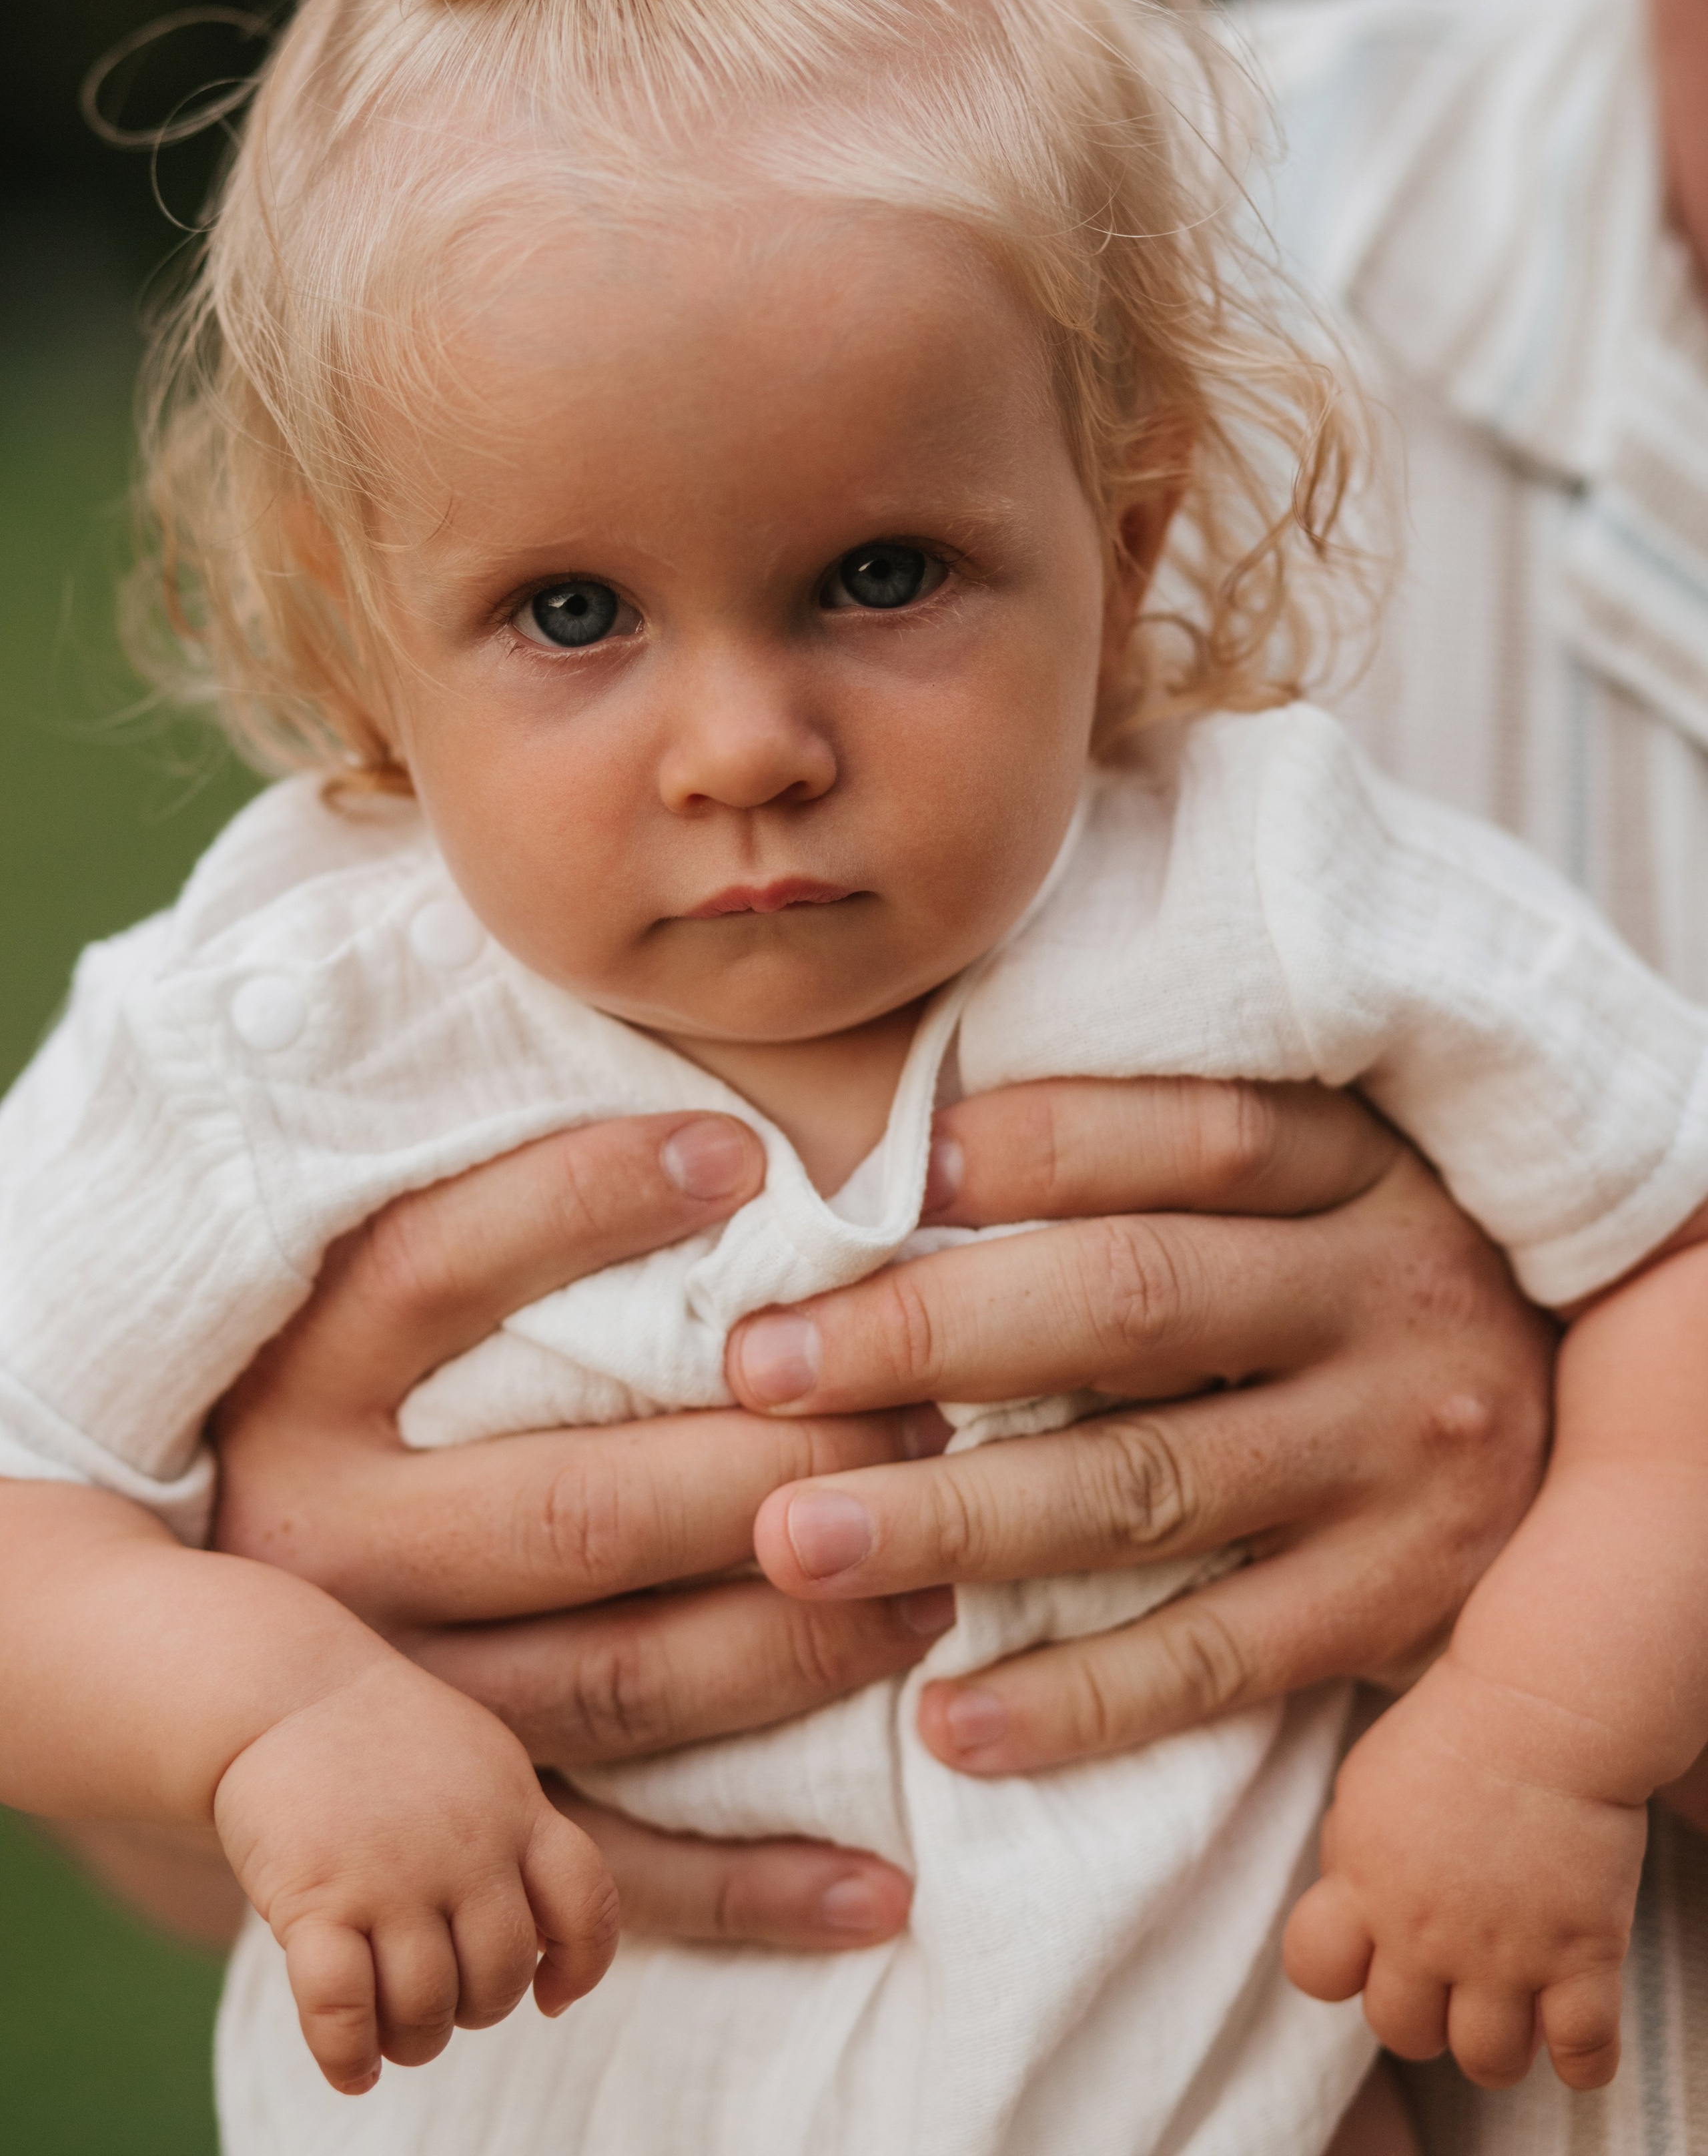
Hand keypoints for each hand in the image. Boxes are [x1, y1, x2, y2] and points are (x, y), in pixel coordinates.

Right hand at [212, 1109, 934, 1951]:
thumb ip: (479, 1223)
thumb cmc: (343, 1412)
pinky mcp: (436, 1824)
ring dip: (798, 1640)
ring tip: (939, 1581)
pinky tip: (886, 1882)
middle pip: (579, 1503)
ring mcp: (385, 1703)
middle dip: (778, 1466)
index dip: (586, 1198)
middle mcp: (329, 1549)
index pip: (439, 1267)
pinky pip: (603, 1869)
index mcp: (299, 1389)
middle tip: (929, 1417)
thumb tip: (695, 1122)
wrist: (196, 1659)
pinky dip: (751, 1891)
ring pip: (619, 1679)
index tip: (747, 1157)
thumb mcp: (344, 1295)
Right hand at [214, 1655, 617, 2093]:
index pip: (589, 1906)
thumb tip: (552, 1945)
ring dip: (414, 2040)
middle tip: (441, 2001)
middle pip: (501, 1977)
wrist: (285, 1693)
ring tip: (394, 2032)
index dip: (582, 1966)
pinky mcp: (317, 1898)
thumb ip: (520, 1839)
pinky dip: (348, 2057)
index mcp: (515, 1808)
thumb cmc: (385, 1739)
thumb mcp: (482, 1766)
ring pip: (428, 2009)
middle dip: (475, 2010)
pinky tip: (353, 2069)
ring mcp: (392, 1875)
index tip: (551, 1994)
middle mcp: (465, 1847)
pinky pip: (343, 2009)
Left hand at [726, 1078, 1555, 1769]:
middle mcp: (1388, 1296)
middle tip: (760, 1372)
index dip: (1023, 1147)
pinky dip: (1078, 1697)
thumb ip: (1155, 1163)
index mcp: (1360, 1165)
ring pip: (1149, 1484)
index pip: (1183, 1133)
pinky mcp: (1395, 1603)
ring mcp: (1398, 1457)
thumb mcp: (1312, 1190)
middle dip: (929, 1336)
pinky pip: (1216, 1659)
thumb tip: (906, 1161)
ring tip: (793, 1543)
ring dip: (959, 1519)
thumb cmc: (1364, 1285)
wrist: (1611, 1444)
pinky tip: (947, 1722)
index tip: (860, 1182)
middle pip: (1132, 1301)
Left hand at [1283, 1656, 1642, 2091]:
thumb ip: (1349, 1853)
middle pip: (1400, 2031)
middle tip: (1449, 1983)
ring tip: (1511, 2010)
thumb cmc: (1453, 1728)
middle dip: (1421, 2017)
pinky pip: (1582, 2056)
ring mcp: (1505, 1952)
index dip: (1339, 1971)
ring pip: (1486, 2062)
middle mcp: (1425, 1931)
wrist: (1543, 1706)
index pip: (1314, 1971)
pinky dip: (1583, 2063)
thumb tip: (1348, 1906)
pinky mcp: (1582, 1955)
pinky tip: (1574, 2035)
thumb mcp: (1365, 1781)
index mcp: (1364, 1881)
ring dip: (1496, 2047)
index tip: (1371, 1953)